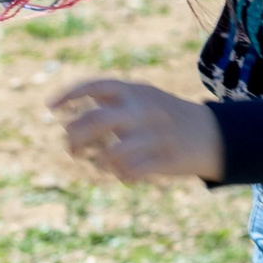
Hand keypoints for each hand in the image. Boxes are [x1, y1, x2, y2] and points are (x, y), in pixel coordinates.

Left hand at [48, 78, 224, 183]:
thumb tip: (68, 111)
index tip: (50, 107)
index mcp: (135, 90)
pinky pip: (131, 172)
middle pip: (95, 121)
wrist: (213, 135)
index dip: (69, 94)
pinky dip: (122, 176)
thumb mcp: (142, 97)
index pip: (95, 86)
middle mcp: (143, 109)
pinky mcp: (165, 159)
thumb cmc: (166, 116)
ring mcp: (155, 134)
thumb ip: (111, 100)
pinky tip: (123, 174)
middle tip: (70, 150)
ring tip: (101, 163)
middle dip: (75, 137)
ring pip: (112, 153)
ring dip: (100, 161)